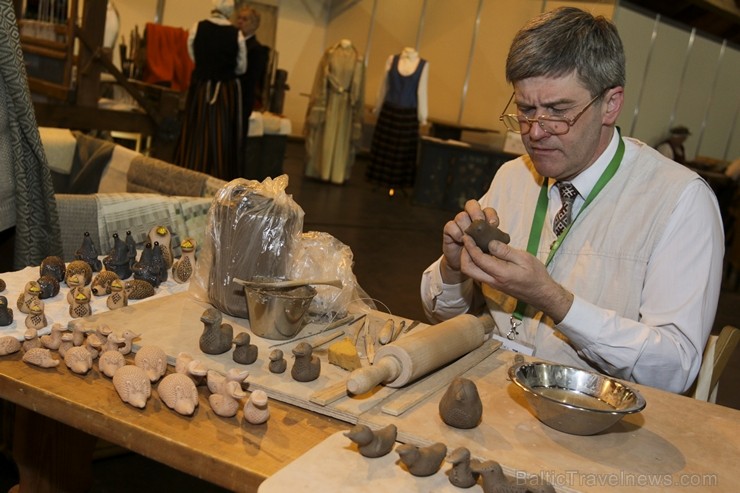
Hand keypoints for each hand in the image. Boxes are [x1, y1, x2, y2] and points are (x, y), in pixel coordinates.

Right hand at [440, 200, 499, 283]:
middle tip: (480, 226)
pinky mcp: (448, 231)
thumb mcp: (490, 245)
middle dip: (477, 214)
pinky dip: (456, 232)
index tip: (494, 225)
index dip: (491, 215)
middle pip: (471, 205)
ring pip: (461, 216)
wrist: (467, 264)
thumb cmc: (481, 252)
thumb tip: (502, 238)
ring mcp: (458, 223)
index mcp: (483, 219)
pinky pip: (450, 225)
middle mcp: (470, 218)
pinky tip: (461, 240)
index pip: (487, 210)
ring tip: (470, 237)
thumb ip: (494, 238)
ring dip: (466, 226)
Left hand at [459, 236, 573, 322]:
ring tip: (473, 244)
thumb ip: (505, 251)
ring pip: (471, 272)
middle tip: (468, 241)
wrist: (542, 294)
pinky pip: (479, 273)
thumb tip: (490, 242)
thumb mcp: (524, 259)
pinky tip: (482, 252)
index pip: (478, 259)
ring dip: (468, 258)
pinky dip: (475, 262)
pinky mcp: (494, 284)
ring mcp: (492, 284)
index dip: (470, 246)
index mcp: (500, 273)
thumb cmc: (536, 275)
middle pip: (467, 269)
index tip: (467, 235)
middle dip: (464, 254)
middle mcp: (492, 280)